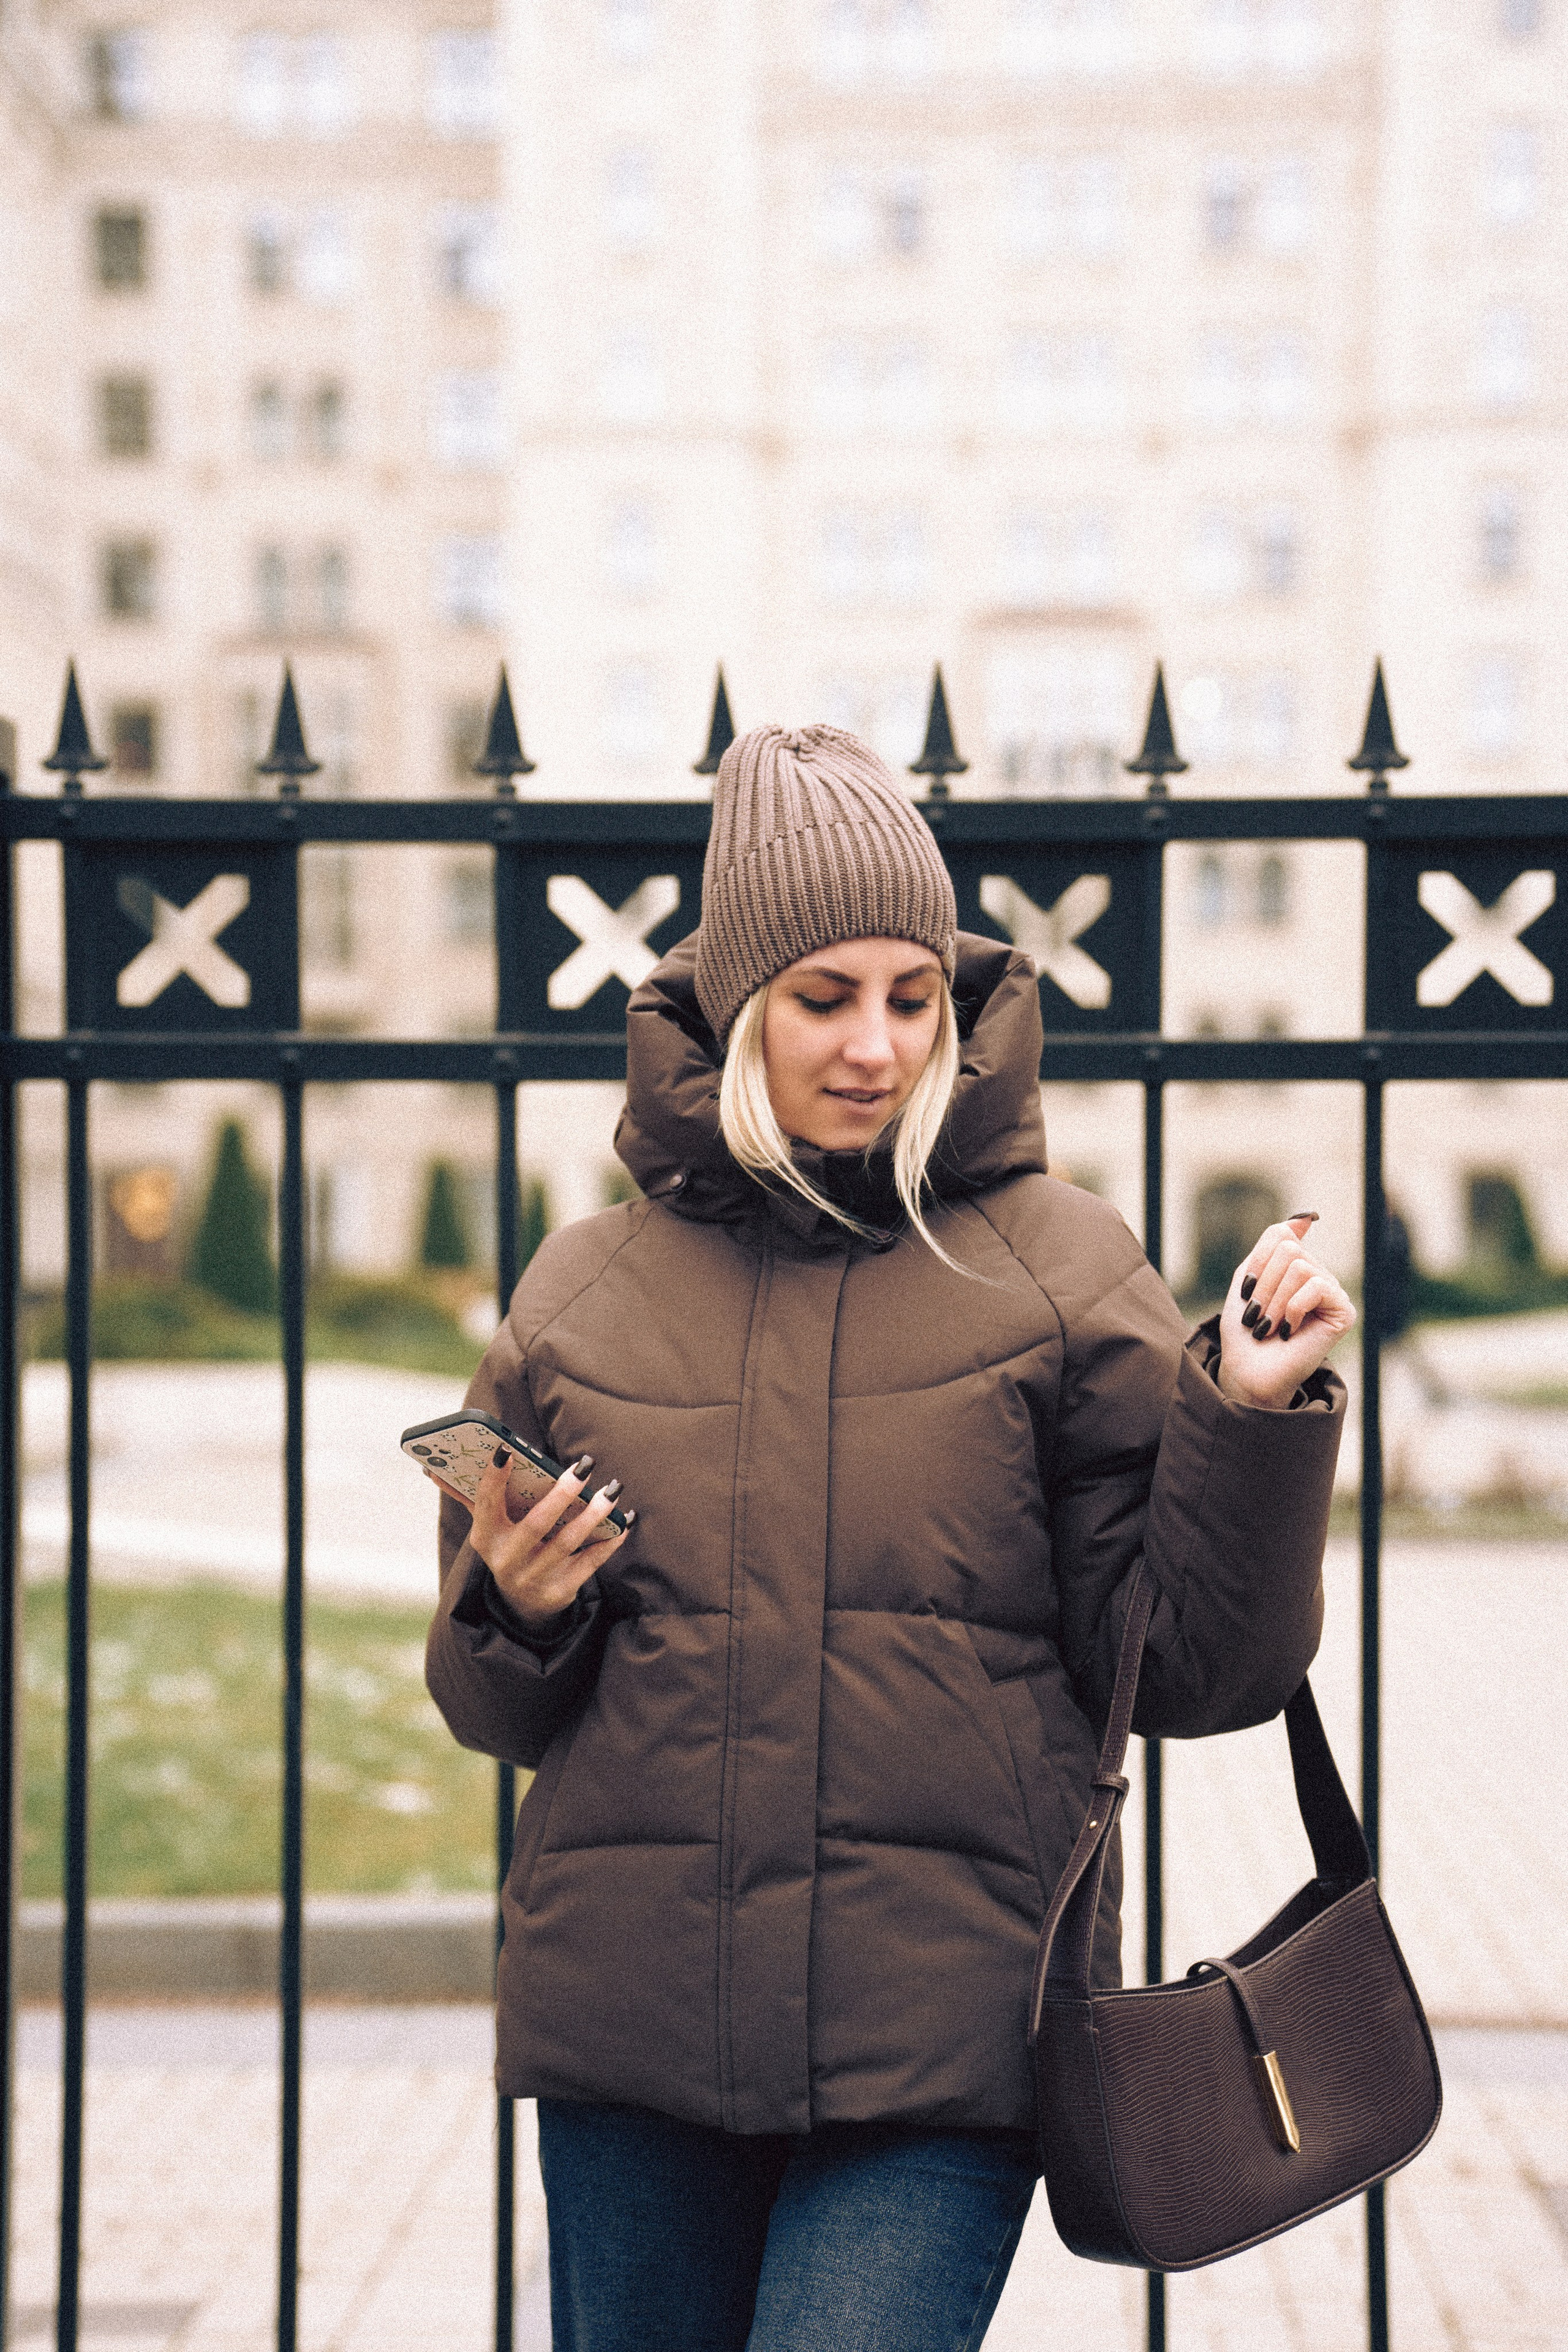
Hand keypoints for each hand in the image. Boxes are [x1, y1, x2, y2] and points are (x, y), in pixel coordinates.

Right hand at [428, 1448, 631, 1629]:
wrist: (523, 1606)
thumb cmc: (509, 1548)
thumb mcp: (488, 1528)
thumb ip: (470, 1496)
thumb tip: (432, 1469)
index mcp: (486, 1538)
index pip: (485, 1505)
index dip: (493, 1479)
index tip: (507, 1450)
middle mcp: (506, 1561)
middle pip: (535, 1525)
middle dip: (560, 1494)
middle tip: (584, 1466)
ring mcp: (533, 1578)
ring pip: (566, 1543)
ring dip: (592, 1516)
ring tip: (611, 1490)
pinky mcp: (559, 1592)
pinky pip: (589, 1565)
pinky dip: (609, 1542)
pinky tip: (624, 1522)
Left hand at [1216, 1213, 1355, 1410]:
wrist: (1248, 1369)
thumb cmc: (1245, 1327)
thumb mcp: (1248, 1276)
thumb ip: (1271, 1243)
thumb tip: (1305, 1216)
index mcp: (1296, 1265)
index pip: (1280, 1234)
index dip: (1257, 1262)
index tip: (1248, 1291)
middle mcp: (1318, 1274)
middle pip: (1289, 1249)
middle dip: (1263, 1284)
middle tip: (1258, 1316)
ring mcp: (1332, 1292)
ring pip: (1301, 1267)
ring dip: (1274, 1300)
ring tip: (1270, 1326)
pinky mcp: (1344, 1311)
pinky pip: (1317, 1286)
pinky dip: (1294, 1308)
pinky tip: (1290, 1330)